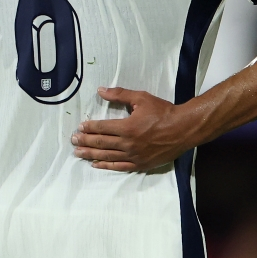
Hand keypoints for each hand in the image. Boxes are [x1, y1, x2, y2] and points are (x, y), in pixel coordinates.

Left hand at [71, 87, 186, 171]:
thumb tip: (101, 91)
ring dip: (91, 154)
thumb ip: (120, 95)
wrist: (183, 129)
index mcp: (127, 127)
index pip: (102, 128)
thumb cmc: (163, 112)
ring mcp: (133, 156)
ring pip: (107, 156)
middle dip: (85, 141)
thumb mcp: (142, 98)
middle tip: (73, 140)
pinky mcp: (140, 164)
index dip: (89, 127)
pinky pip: (119, 166)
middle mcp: (128, 143)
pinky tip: (96, 164)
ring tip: (78, 153)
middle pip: (101, 143)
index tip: (80, 127)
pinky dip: (106, 165)